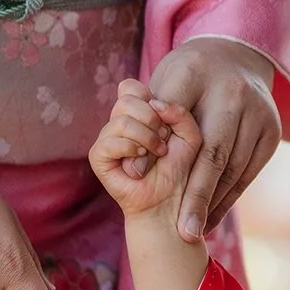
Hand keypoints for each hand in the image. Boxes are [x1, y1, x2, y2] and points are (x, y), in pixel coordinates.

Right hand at [91, 80, 203, 222]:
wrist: (171, 202)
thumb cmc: (181, 168)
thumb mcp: (191, 135)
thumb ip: (180, 112)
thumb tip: (154, 102)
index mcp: (137, 114)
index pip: (130, 87)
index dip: (147, 97)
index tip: (164, 120)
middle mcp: (119, 123)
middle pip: (125, 100)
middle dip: (151, 119)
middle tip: (163, 140)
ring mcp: (107, 139)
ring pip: (120, 121)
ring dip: (145, 137)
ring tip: (157, 153)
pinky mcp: (99, 158)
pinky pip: (108, 142)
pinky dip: (129, 149)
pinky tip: (140, 161)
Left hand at [146, 36, 281, 242]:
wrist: (236, 57)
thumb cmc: (187, 78)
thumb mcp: (163, 84)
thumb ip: (148, 121)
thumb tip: (135, 170)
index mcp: (196, 73)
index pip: (172, 118)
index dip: (154, 151)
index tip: (136, 182)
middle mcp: (234, 92)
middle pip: (213, 152)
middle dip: (196, 195)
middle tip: (183, 232)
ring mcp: (259, 113)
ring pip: (234, 167)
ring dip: (214, 203)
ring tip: (194, 230)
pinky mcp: (273, 132)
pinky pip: (249, 172)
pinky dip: (230, 197)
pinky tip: (212, 216)